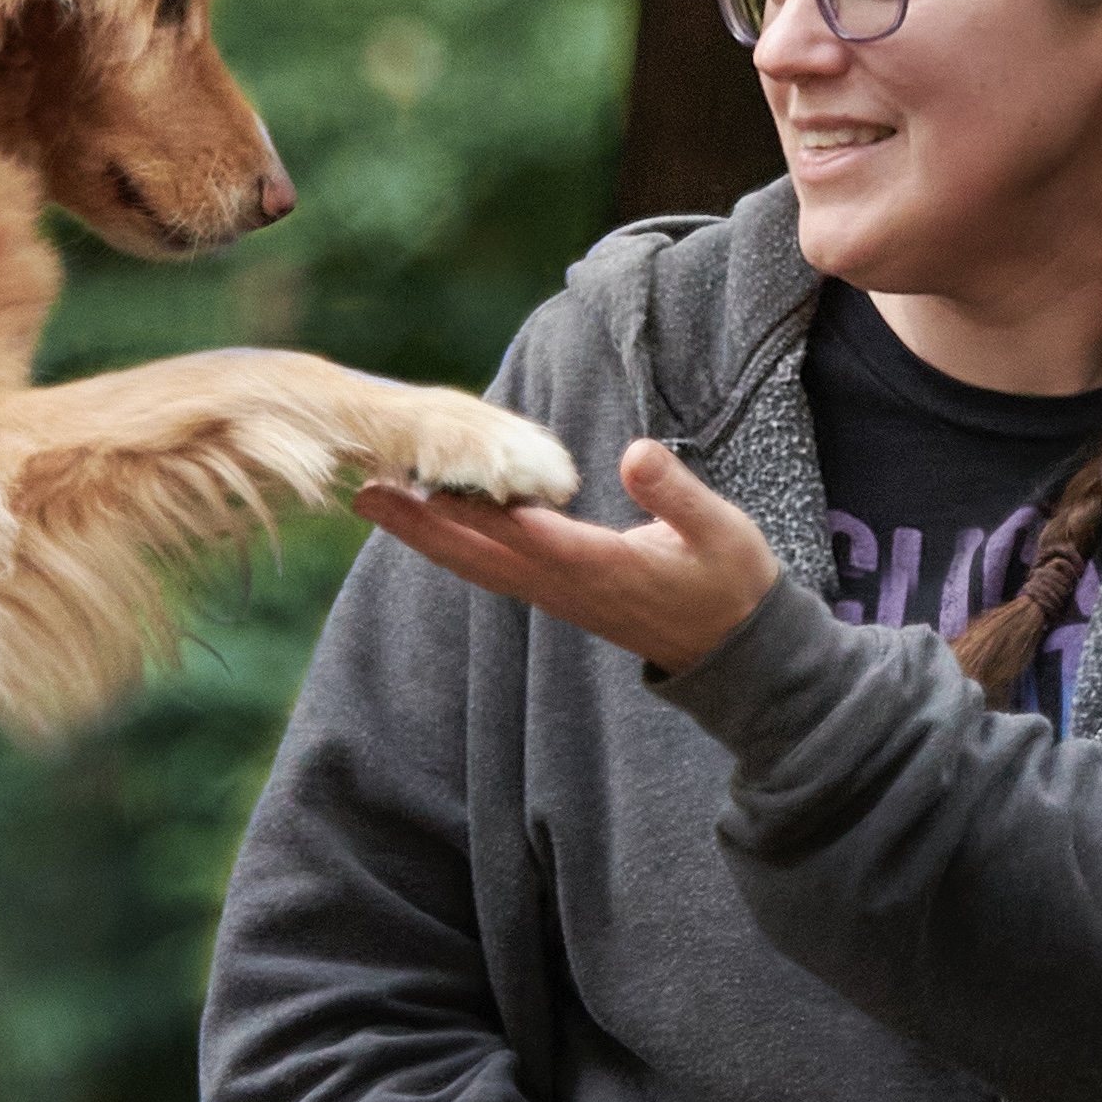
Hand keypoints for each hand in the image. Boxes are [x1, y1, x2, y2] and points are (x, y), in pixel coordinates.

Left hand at [354, 437, 779, 674]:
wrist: (736, 651)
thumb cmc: (731, 582)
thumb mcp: (721, 531)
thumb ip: (675, 494)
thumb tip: (636, 451)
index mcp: (606, 567)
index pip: (531, 536)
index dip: (479, 511)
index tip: (431, 485)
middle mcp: (569, 586)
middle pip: (481, 555)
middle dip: (422, 524)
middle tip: (365, 491)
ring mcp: (559, 596)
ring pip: (478, 565)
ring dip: (425, 535)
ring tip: (375, 500)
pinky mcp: (559, 595)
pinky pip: (493, 569)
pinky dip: (454, 544)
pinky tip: (427, 521)